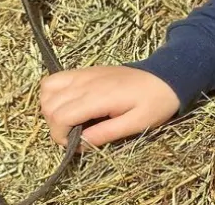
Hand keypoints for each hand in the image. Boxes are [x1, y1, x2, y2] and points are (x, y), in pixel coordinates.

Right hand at [40, 65, 180, 151]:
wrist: (167, 76)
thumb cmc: (155, 102)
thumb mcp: (136, 123)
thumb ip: (106, 133)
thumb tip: (79, 144)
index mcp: (100, 96)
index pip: (60, 116)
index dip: (61, 136)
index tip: (77, 143)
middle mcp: (88, 82)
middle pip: (49, 104)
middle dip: (56, 125)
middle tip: (76, 132)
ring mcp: (86, 73)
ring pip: (48, 88)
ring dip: (51, 107)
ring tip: (71, 119)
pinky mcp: (87, 70)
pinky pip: (57, 78)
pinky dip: (54, 92)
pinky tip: (71, 104)